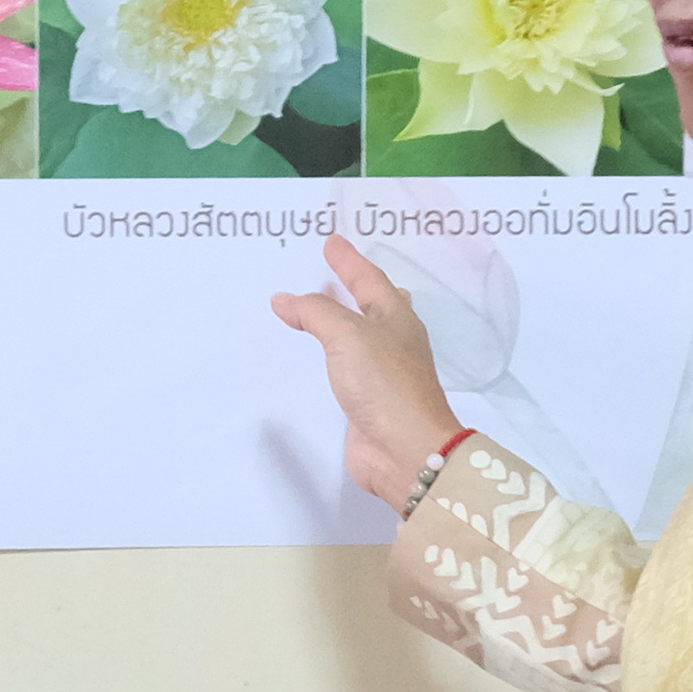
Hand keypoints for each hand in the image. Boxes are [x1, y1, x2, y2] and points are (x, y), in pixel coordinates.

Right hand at [268, 235, 458, 507]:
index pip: (369, 279)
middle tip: (337, 269)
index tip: (331, 241)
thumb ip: (316, 313)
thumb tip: (285, 299)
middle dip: (358, 286)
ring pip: (363, 336)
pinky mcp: (371, 401)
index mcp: (396, 318)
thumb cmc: (385, 384)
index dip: (348, 260)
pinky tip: (324, 359)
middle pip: (377, 304)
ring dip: (344, 320)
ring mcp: (385, 373)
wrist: (407, 450)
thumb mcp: (348, 336)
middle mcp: (395, 341)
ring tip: (323, 309)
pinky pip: (348, 367)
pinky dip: (334, 355)